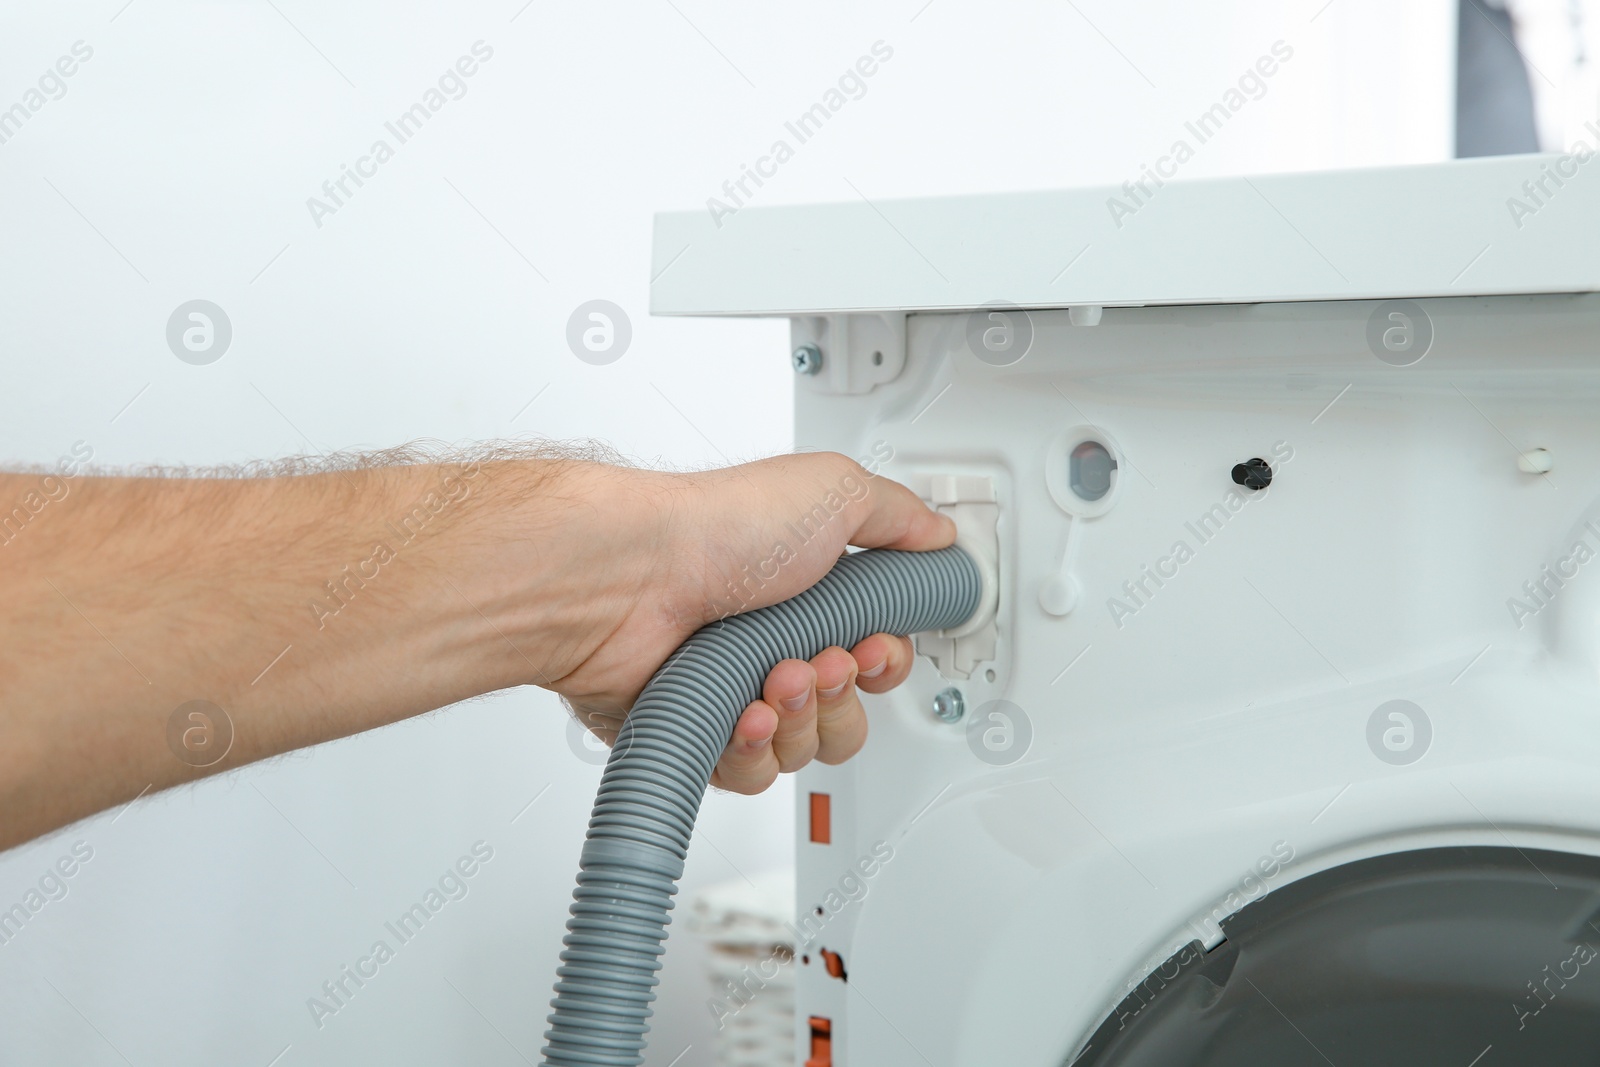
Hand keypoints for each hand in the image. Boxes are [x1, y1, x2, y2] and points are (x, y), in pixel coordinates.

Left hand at [544, 452, 954, 792]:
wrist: (629, 577)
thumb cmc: (715, 529)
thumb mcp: (834, 490)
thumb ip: (898, 515)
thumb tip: (938, 534)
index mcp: (806, 596)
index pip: (874, 658)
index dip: (886, 663)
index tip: (876, 648)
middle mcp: (769, 645)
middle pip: (844, 714)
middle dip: (842, 696)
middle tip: (820, 660)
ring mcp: (730, 691)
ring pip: (801, 750)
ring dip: (799, 719)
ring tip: (773, 679)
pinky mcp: (693, 732)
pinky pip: (746, 776)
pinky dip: (751, 751)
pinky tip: (741, 713)